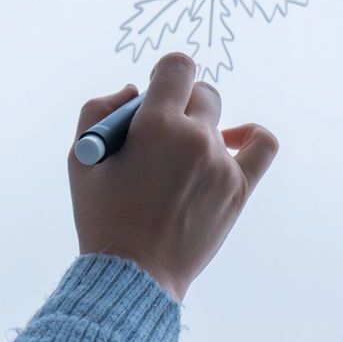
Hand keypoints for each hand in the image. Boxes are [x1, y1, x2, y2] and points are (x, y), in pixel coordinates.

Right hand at [68, 52, 278, 301]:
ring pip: (220, 121)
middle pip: (200, 94)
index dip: (164, 76)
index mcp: (157, 125)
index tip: (154, 95)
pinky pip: (261, 145)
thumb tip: (132, 90)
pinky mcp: (238, 189)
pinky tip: (233, 140)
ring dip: (198, 130)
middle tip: (158, 139)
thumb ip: (99, 110)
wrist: (133, 275)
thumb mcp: (81, 159)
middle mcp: (196, 138)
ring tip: (177, 159)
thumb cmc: (102, 218)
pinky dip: (251, 135)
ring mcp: (222, 163)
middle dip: (178, 106)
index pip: (178, 67)